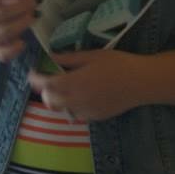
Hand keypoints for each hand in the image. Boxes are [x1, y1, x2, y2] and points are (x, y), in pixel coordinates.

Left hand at [28, 49, 144, 119]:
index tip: (33, 72)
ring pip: (62, 110)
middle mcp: (76, 101)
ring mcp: (85, 112)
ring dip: (58, 99)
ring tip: (65, 87)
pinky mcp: (95, 118)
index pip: (45, 85)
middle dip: (44, 91)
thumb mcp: (92, 56)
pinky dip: (72, 105)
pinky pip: (76, 113)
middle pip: (49, 101)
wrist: (141, 82)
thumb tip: (49, 57)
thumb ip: (68, 59)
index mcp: (73, 83)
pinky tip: (82, 95)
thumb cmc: (118, 64)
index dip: (35, 79)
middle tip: (48, 79)